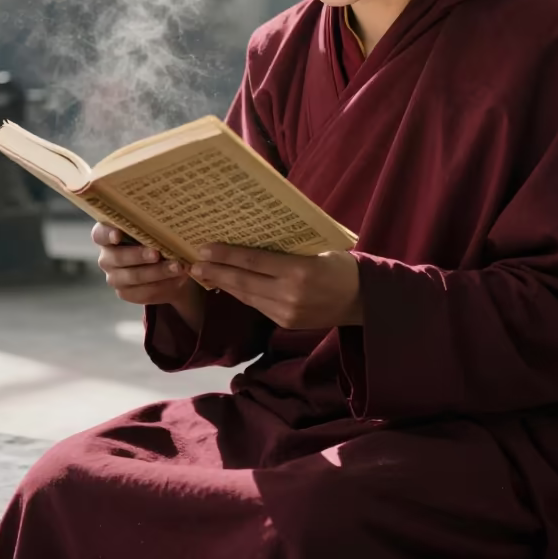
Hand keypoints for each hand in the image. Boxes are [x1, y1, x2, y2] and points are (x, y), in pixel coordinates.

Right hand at [91, 224, 202, 320]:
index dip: (107, 234)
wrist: (164, 266)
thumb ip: (155, 226)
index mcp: (107, 236)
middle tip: (157, 253)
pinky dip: (164, 285)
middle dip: (139, 255)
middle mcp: (107, 257)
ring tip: (178, 266)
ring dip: (158, 272)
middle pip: (118, 257)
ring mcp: (114, 277)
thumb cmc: (155, 239)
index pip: (100, 234)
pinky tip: (178, 278)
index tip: (118, 235)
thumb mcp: (154, 230)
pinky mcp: (126, 293)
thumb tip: (173, 224)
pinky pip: (144, 292)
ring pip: (134, 276)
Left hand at [190, 245, 361, 329]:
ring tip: (203, 273)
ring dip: (223, 285)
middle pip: (243, 282)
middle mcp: (290, 294)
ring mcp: (286, 312)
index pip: (253, 261)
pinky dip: (240, 294)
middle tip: (193, 262)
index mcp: (299, 270)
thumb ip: (288, 248)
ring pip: (246, 296)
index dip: (226, 255)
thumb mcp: (318, 248)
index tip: (204, 248)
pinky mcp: (286, 322)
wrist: (363, 300)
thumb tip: (252, 236)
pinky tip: (227, 286)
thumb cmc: (341, 265)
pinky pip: (257, 305)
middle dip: (216, 271)